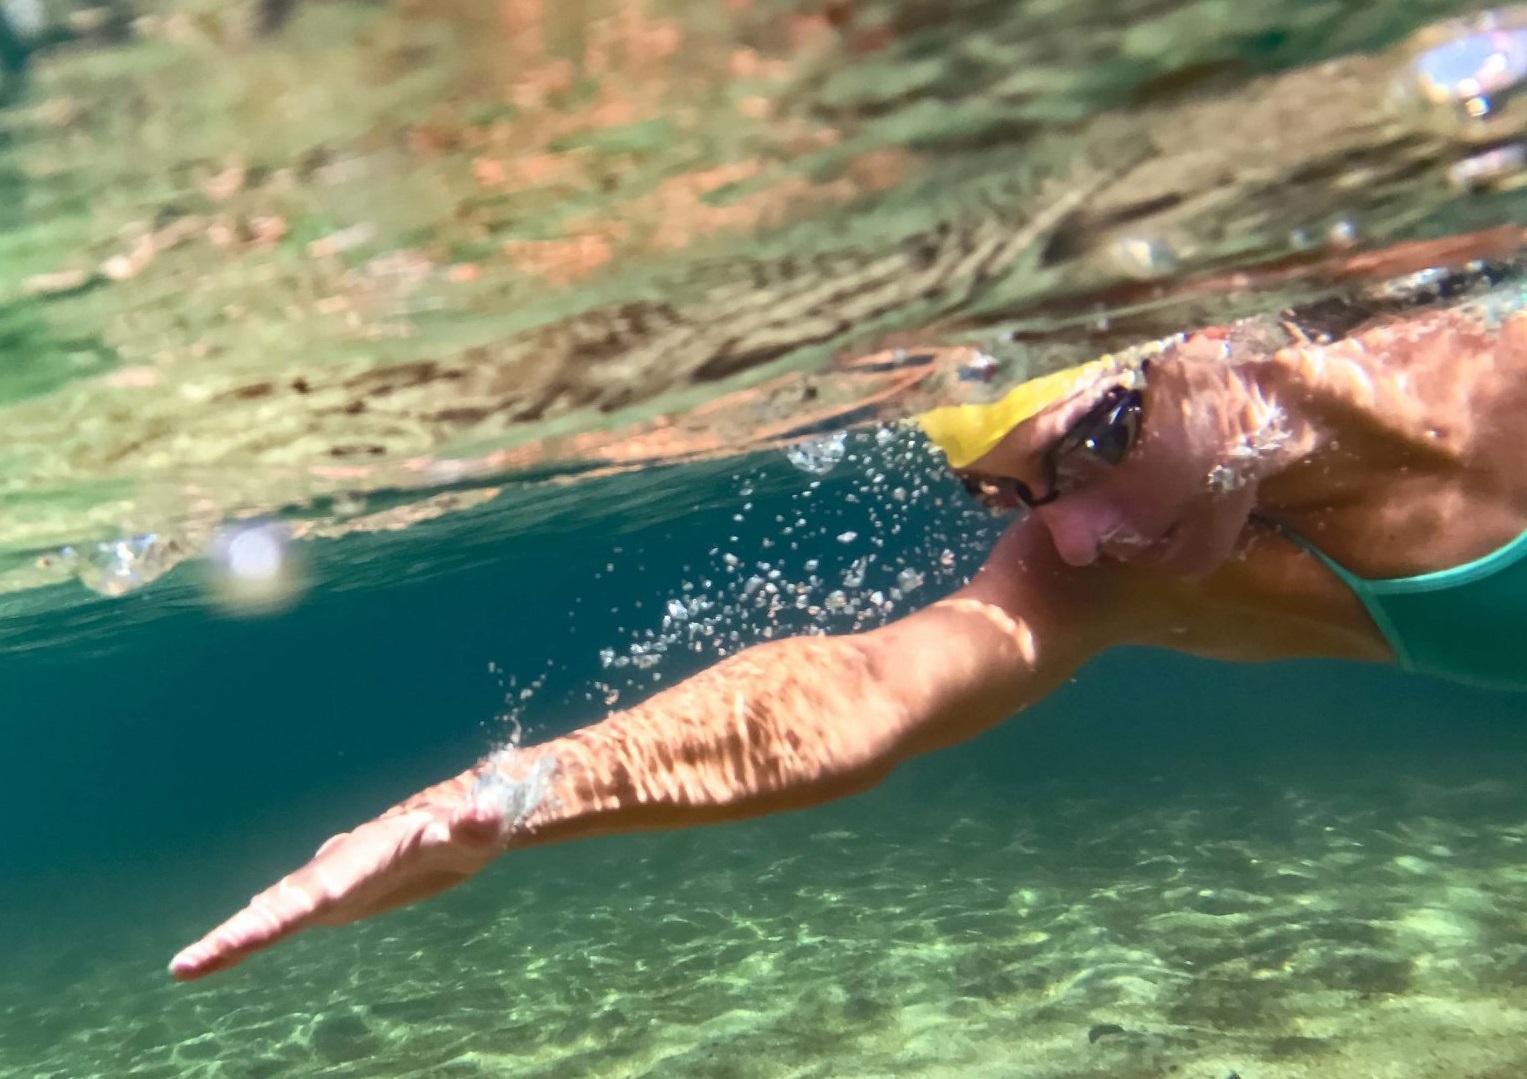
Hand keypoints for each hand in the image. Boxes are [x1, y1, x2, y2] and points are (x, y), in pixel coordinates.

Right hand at [169, 771, 505, 980]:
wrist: (470, 817)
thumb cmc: (477, 824)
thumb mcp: (483, 829)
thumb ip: (478, 825)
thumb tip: (484, 815)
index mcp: (366, 855)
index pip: (312, 893)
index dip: (270, 921)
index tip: (227, 942)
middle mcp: (341, 865)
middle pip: (282, 904)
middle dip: (236, 935)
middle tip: (186, 966)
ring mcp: (337, 879)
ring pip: (278, 906)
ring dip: (237, 935)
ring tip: (191, 965)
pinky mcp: (341, 892)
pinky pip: (290, 912)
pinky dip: (256, 929)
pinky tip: (227, 950)